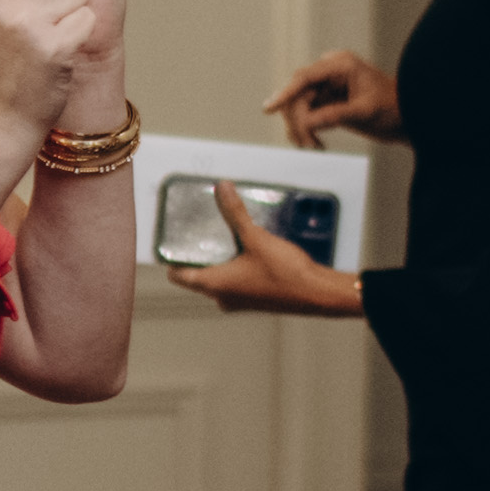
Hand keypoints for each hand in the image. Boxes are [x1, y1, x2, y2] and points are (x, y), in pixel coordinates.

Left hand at [165, 183, 364, 314]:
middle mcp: (222, 297)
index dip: (172, 258)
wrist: (317, 294)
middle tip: (199, 231)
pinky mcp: (254, 301)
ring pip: (217, 280)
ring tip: (223, 236)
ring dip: (218, 261)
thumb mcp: (256, 237)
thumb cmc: (284, 272)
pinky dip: (234, 269)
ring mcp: (239, 302)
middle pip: (197, 276)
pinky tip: (245, 251)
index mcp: (214, 285)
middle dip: (197, 255)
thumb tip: (222, 189)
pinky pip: (235, 284)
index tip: (173, 240)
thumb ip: (236, 213)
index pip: (178, 276)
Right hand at [262, 51, 399, 148]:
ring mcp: (329, 88)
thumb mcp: (365, 111)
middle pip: (299, 95)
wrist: (408, 119)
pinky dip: (307, 131)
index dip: (285, 93)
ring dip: (301, 129)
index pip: (305, 77)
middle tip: (306, 143)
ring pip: (300, 107)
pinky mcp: (329, 103)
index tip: (270, 107)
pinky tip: (314, 144)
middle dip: (298, 121)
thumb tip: (308, 122)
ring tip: (312, 147)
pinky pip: (308, 115)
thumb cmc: (396, 107)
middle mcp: (332, 73)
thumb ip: (335, 115)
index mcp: (341, 65)